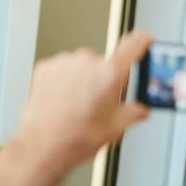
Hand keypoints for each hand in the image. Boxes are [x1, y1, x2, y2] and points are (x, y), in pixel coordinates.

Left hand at [15, 30, 151, 167]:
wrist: (41, 145)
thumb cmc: (74, 138)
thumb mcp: (115, 128)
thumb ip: (133, 112)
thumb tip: (140, 110)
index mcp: (110, 73)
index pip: (134, 43)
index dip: (143, 41)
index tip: (144, 40)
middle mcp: (87, 61)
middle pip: (104, 63)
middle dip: (104, 79)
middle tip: (98, 102)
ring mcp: (64, 62)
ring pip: (81, 66)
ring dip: (82, 80)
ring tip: (76, 106)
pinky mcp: (46, 67)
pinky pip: (62, 69)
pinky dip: (64, 81)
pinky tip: (62, 101)